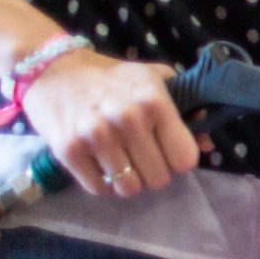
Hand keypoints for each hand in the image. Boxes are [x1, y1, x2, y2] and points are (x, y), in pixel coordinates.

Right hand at [19, 52, 201, 198]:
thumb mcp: (153, 79)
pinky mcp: (68, 151)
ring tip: (122, 162)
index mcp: (154, 101)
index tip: (169, 152)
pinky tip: (101, 165)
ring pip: (130, 188)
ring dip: (129, 180)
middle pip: (159, 179)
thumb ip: (186, 108)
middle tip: (142, 157)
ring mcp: (95, 136)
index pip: (185, 158)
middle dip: (154, 171)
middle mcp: (127, 119)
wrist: (51, 69)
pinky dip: (103, 183)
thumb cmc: (110, 77)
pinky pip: (99, 189)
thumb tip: (208, 145)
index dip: (180, 159)